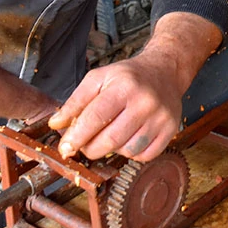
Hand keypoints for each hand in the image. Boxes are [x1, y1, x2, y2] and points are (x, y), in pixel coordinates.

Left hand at [48, 54, 182, 161]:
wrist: (165, 71)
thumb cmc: (129, 76)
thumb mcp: (98, 78)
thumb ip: (75, 101)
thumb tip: (56, 124)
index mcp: (125, 86)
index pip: (96, 118)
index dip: (77, 137)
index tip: (65, 148)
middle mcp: (145, 102)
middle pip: (111, 140)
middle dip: (90, 148)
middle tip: (84, 145)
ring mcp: (161, 118)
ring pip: (127, 150)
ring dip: (112, 150)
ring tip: (110, 135)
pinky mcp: (171, 130)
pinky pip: (144, 155)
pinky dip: (131, 152)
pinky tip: (128, 138)